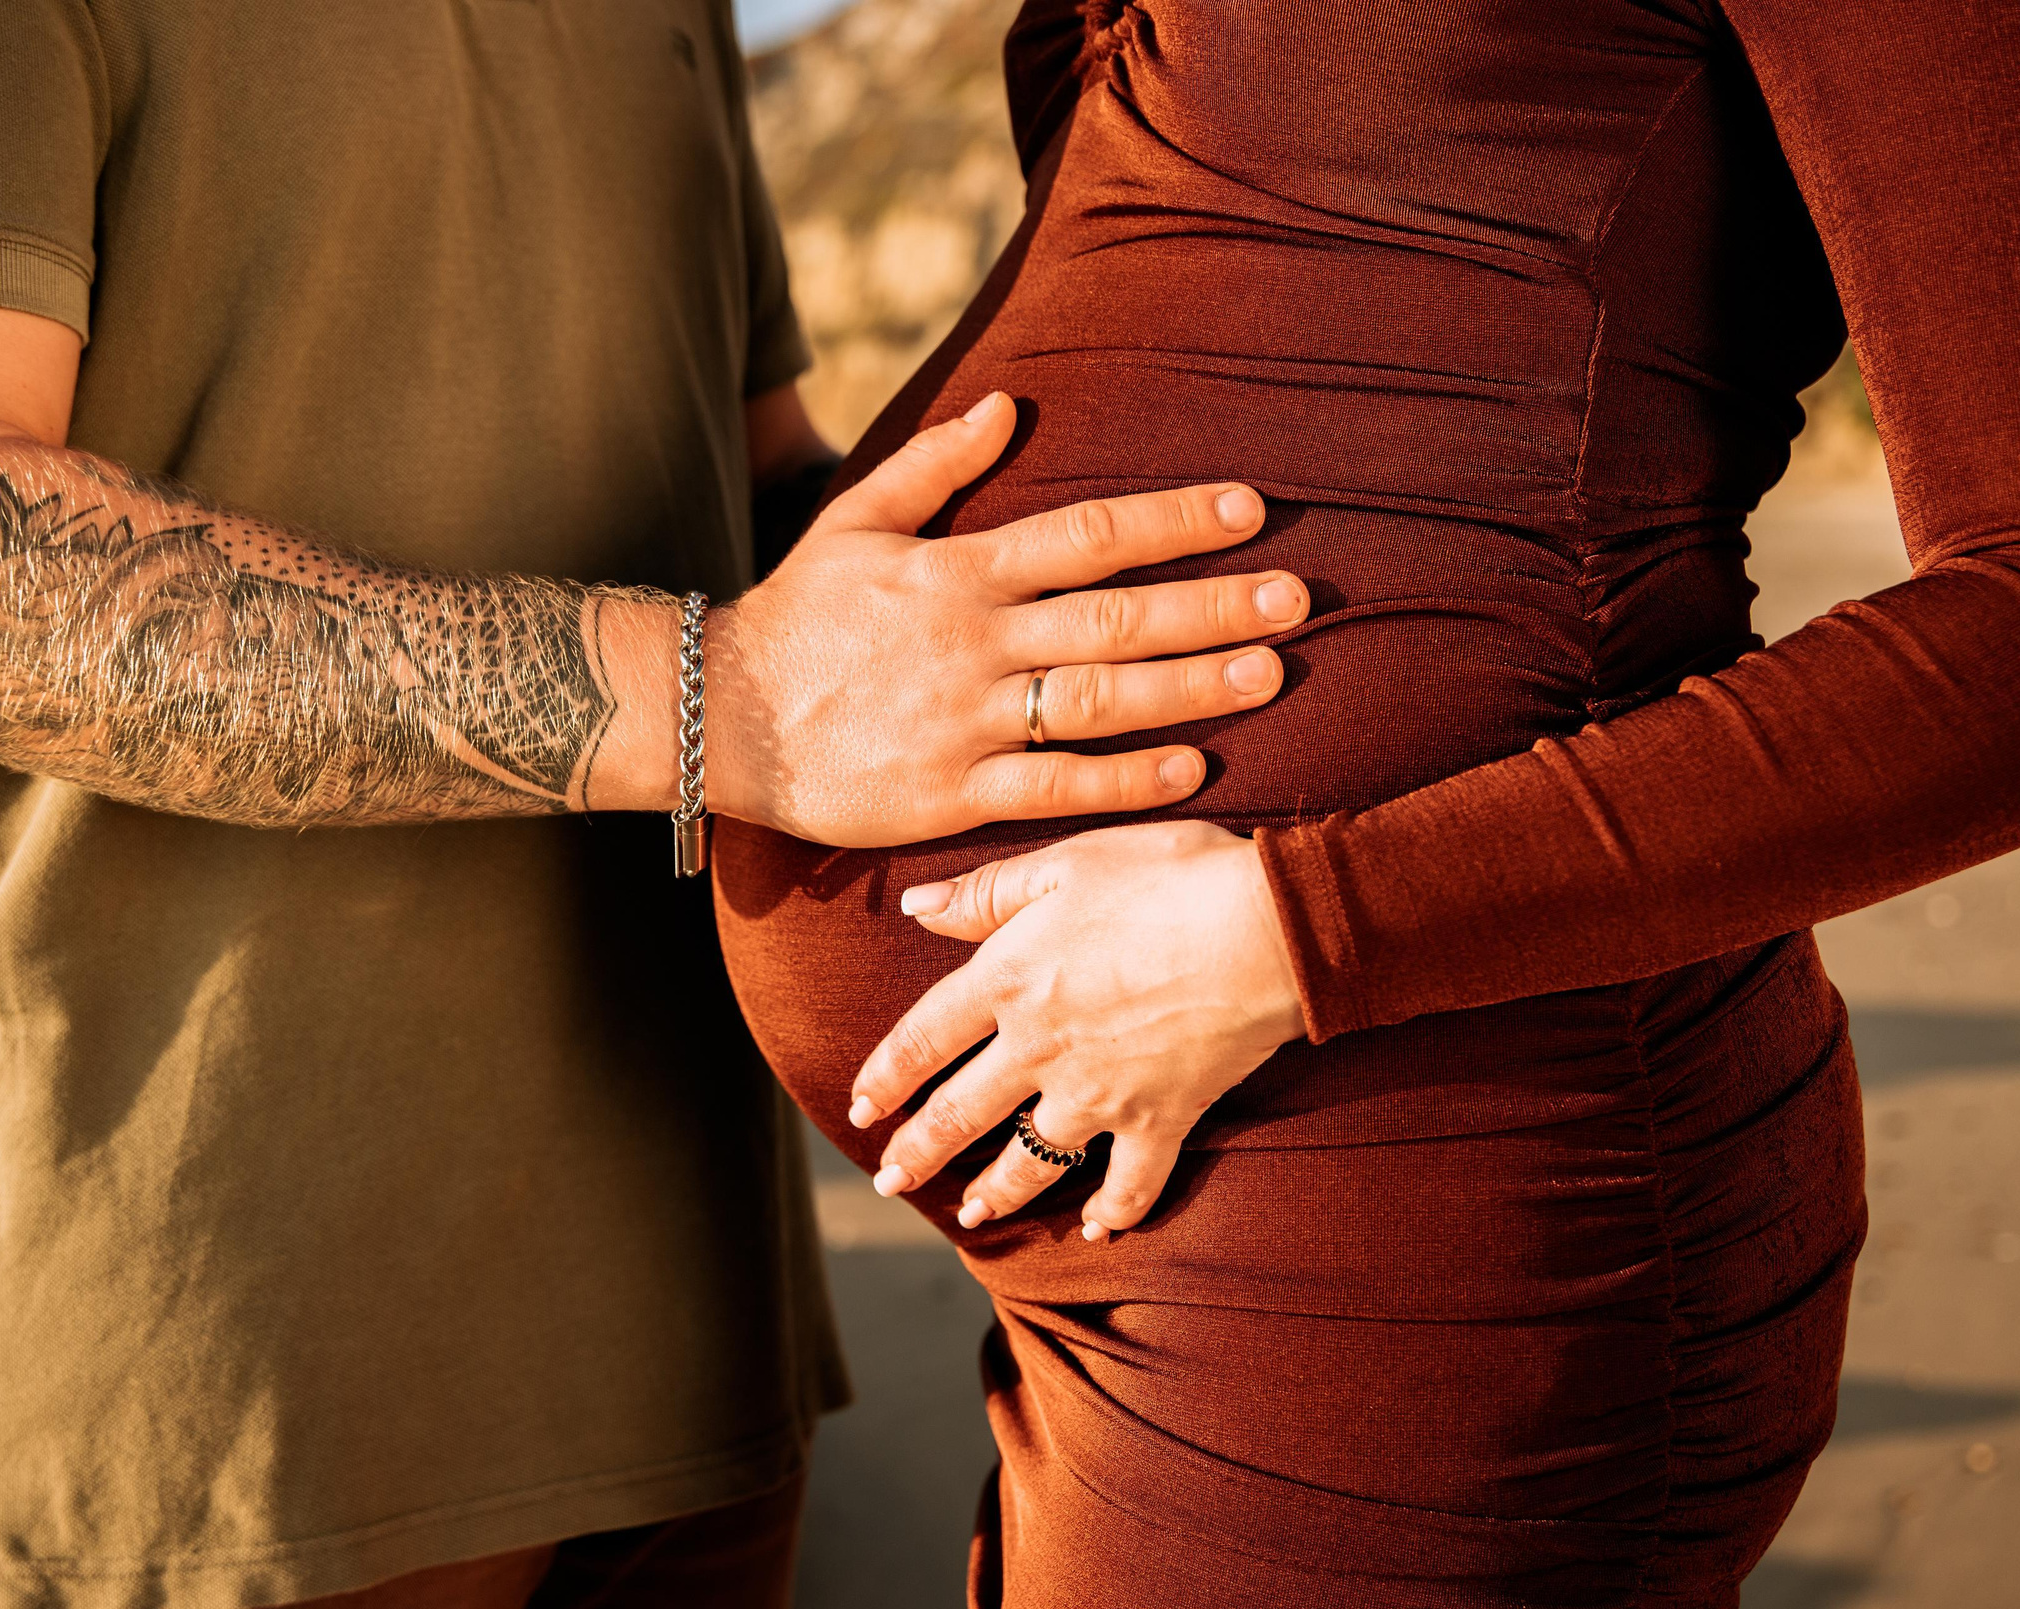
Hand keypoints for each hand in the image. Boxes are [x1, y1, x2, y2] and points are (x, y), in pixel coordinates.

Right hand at [704, 393, 1307, 845]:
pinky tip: (1192, 769)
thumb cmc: (795, 615)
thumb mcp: (855, 519)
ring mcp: (967, 720)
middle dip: (1213, 605)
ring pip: (1098, 700)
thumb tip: (1009, 404)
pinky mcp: (951, 792)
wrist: (721, 716)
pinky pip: (1054, 786)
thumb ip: (936, 463)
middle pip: (1115, 617)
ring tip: (1272, 674)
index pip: (1088, 535)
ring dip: (1191, 687)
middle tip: (1298, 598)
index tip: (1249, 510)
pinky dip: (1124, 778)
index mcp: (959, 570)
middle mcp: (975, 641)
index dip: (1173, 520)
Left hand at [849, 820, 1307, 1236]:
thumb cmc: (1170, 876)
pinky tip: (1098, 1231)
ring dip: (996, 1193)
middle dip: (918, 1153)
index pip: (923, 1037)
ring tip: (971, 1217)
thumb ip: (985, 892)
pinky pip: (1132, 1183)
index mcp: (1009, 979)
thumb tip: (915, 908)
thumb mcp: (1067, 860)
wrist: (1268, 928)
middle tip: (888, 1183)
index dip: (886, 1075)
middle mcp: (1041, 1048)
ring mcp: (1100, 1094)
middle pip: (961, 1113)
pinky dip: (1116, 1212)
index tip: (859, 1107)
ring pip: (1032, 1160)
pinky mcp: (1162, 1119)